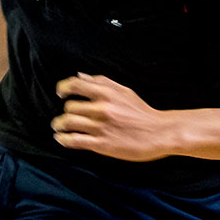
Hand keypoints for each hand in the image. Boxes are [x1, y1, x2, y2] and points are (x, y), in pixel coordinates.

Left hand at [52, 74, 179, 161]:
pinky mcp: (102, 144)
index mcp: (107, 93)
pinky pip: (74, 140)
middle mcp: (102, 108)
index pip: (75, 84)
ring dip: (59, 125)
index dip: (63, 88)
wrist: (161, 133)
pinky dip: (64, 139)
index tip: (61, 93)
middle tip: (65, 117)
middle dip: (66, 112)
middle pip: (69, 107)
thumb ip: (100, 82)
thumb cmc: (141, 112)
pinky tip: (62, 138)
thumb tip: (79, 75)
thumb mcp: (124, 92)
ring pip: (68, 122)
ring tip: (59, 127)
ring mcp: (101, 126)